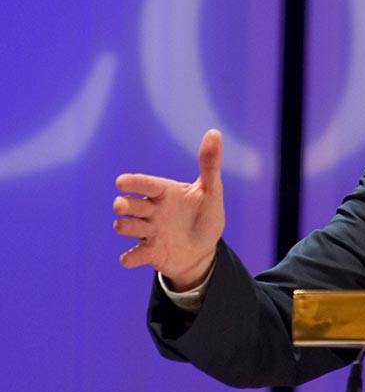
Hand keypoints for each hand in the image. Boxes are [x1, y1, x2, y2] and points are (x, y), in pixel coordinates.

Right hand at [113, 129, 225, 289]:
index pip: (145, 184)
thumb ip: (210, 164)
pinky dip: (130, 258)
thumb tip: (215, 132)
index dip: (133, 183)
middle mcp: (151, 211)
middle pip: (129, 205)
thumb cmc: (204, 217)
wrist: (203, 251)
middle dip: (125, 205)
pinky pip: (132, 256)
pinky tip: (130, 259)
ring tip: (134, 227)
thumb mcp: (211, 192)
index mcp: (164, 193)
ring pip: (126, 226)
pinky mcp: (148, 253)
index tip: (121, 182)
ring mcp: (148, 232)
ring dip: (126, 226)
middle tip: (124, 206)